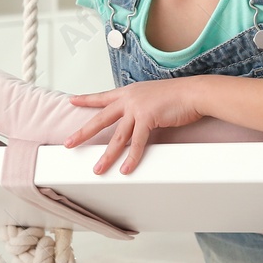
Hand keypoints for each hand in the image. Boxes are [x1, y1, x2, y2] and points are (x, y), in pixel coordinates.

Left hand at [62, 77, 206, 174]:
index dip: (86, 99)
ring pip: (117, 137)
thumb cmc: (178, 95)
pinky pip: (137, 143)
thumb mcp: (153, 95)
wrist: (193, 92)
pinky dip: (131, 158)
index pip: (103, 97)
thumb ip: (141, 104)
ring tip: (98, 170)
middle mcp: (129, 99)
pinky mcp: (147, 118)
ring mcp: (137, 108)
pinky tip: (125, 169)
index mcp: (129, 92)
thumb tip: (136, 116)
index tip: (72, 100)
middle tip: (69, 143)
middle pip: (101, 119)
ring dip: (107, 156)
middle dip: (83, 133)